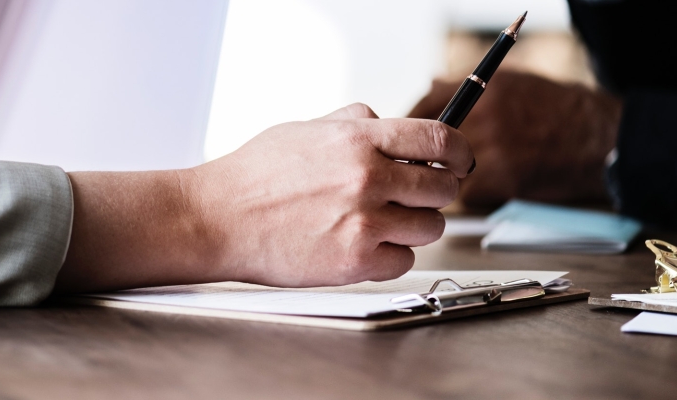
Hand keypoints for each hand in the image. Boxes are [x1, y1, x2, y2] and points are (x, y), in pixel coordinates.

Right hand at [56, 103, 472, 292]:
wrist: (216, 219)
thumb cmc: (252, 177)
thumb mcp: (303, 129)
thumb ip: (352, 123)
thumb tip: (386, 122)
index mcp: (358, 139)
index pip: (439, 140)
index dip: (459, 153)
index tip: (460, 162)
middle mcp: (366, 177)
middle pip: (443, 188)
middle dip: (434, 193)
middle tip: (414, 198)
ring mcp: (363, 221)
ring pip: (429, 228)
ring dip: (411, 226)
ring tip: (379, 224)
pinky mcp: (354, 262)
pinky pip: (403, 261)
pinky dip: (389, 257)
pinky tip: (362, 246)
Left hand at [406, 70, 621, 209]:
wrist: (597, 140)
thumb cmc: (556, 110)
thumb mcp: (512, 84)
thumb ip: (469, 90)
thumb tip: (430, 88)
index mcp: (484, 92)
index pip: (423, 108)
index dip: (408, 130)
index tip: (405, 144)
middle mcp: (485, 118)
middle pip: (429, 147)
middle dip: (424, 162)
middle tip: (428, 170)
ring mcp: (494, 149)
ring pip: (446, 174)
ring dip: (451, 180)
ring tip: (475, 173)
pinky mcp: (504, 179)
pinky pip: (470, 195)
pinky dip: (478, 195)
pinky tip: (498, 184)